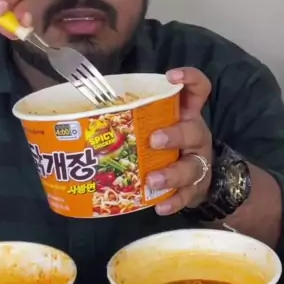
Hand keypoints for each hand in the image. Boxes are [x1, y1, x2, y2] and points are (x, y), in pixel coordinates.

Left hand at [147, 67, 212, 214]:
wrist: (198, 179)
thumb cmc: (169, 145)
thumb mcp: (161, 125)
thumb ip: (137, 117)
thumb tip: (86, 112)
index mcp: (187, 115)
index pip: (198, 89)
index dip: (189, 79)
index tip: (171, 76)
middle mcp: (196, 136)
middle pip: (192, 131)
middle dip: (174, 135)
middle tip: (153, 140)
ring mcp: (198, 163)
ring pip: (190, 167)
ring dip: (170, 174)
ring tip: (152, 180)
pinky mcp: (196, 188)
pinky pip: (186, 196)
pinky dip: (173, 202)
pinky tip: (159, 207)